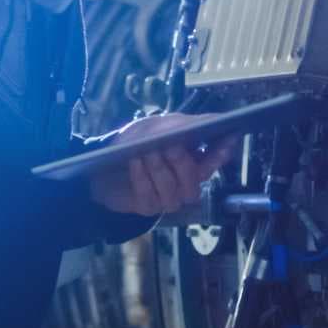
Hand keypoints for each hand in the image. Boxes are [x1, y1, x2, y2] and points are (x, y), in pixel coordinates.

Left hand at [87, 112, 235, 215]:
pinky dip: (141, 177)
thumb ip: (187, 125)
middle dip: (182, 162)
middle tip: (170, 145)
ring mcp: (168, 198)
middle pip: (195, 179)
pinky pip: (150, 196)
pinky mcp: (148, 208)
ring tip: (146, 152)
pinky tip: (134, 162)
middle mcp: (186, 183)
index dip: (221, 153)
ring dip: (158, 168)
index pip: (215, 160)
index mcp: (194, 161)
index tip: (224, 142)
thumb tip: (217, 119)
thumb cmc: (138, 141)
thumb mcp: (160, 126)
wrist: (104, 162)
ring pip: (173, 190)